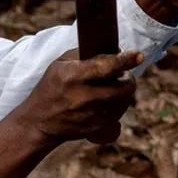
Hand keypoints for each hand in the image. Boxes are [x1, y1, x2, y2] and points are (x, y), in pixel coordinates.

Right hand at [15, 48, 142, 146]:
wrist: (39, 122)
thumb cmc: (51, 87)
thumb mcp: (60, 64)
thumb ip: (84, 54)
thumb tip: (115, 50)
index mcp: (72, 76)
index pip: (105, 67)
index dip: (124, 60)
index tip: (138, 55)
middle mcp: (82, 97)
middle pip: (123, 87)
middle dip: (128, 78)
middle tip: (122, 74)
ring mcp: (91, 115)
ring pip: (124, 101)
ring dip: (123, 92)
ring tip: (111, 87)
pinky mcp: (96, 128)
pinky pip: (118, 115)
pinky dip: (117, 106)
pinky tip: (106, 102)